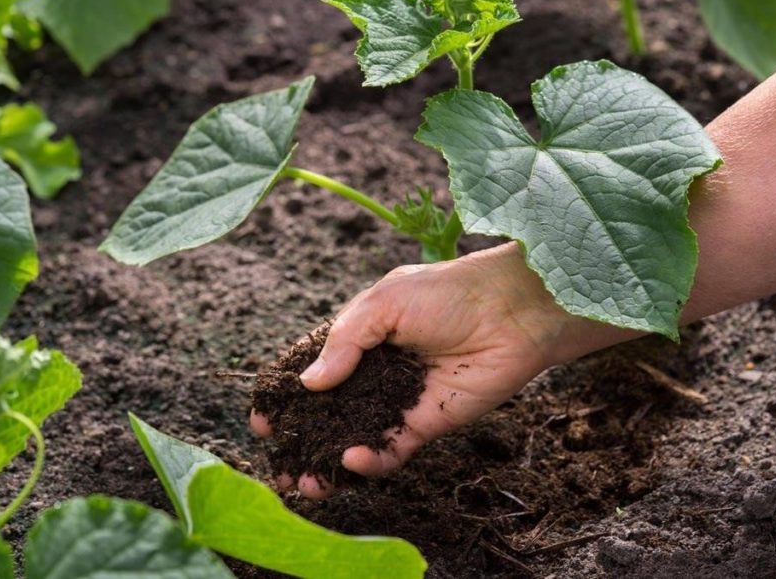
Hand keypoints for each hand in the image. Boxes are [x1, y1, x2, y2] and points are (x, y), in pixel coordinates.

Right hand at [250, 242, 612, 498]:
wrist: (512, 312)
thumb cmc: (449, 293)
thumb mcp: (385, 302)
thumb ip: (345, 342)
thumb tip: (310, 384)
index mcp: (363, 334)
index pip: (316, 368)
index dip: (288, 393)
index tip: (263, 418)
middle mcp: (377, 371)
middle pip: (330, 411)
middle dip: (303, 438)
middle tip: (279, 464)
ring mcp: (400, 400)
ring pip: (355, 437)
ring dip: (329, 462)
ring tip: (305, 482)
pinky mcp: (426, 424)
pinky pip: (391, 450)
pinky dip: (369, 461)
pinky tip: (352, 459)